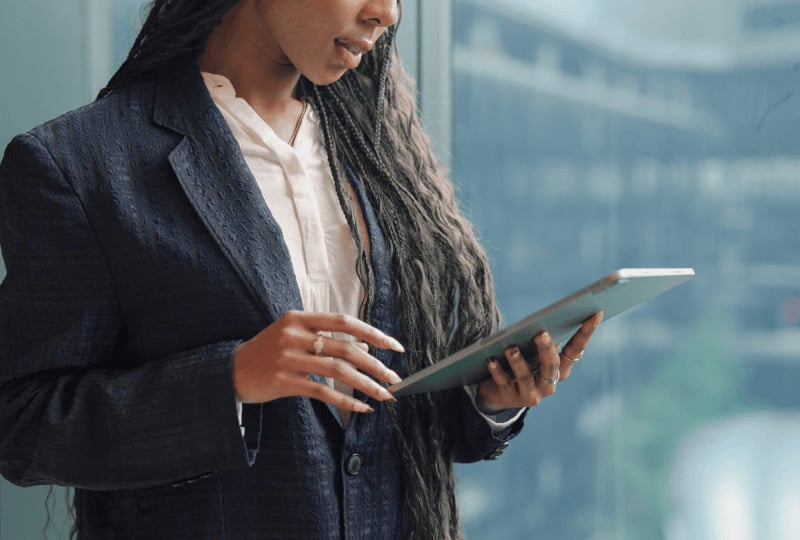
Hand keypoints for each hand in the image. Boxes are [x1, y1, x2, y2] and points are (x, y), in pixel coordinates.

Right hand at [232, 311, 403, 412]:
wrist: (228, 371)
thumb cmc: (267, 352)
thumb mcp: (293, 336)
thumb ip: (326, 339)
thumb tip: (367, 350)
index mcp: (298, 318)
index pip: (344, 321)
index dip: (373, 333)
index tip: (395, 346)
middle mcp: (293, 334)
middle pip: (346, 348)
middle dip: (376, 365)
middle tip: (395, 378)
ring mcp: (287, 358)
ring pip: (338, 371)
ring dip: (366, 384)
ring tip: (385, 395)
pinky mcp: (283, 382)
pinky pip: (322, 392)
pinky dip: (346, 401)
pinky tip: (361, 408)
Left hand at [476, 311, 602, 413]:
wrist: (497, 393)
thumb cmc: (519, 364)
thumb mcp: (532, 353)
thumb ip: (541, 341)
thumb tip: (546, 320)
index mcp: (559, 369)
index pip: (575, 349)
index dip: (586, 333)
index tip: (595, 313)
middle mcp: (549, 384)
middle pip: (550, 365)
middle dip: (546, 349)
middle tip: (541, 334)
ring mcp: (531, 393)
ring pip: (526, 376)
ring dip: (518, 361)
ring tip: (510, 348)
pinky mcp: (510, 398)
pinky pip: (503, 382)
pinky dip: (497, 370)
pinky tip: (490, 360)